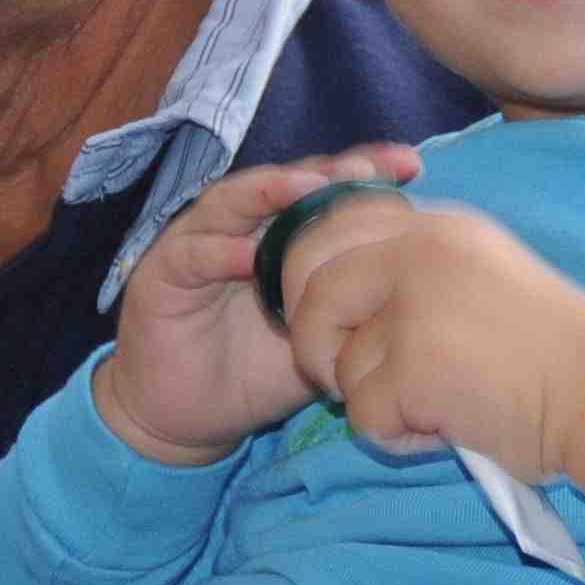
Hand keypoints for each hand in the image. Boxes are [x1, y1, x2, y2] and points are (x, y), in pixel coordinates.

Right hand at [96, 145, 424, 462]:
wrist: (187, 419)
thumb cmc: (256, 372)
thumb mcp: (319, 339)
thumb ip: (356, 310)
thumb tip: (423, 292)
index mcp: (285, 236)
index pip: (328, 192)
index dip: (368, 173)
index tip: (412, 165)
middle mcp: (244, 228)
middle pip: (287, 183)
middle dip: (328, 170)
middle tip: (369, 169)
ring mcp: (201, 243)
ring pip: (234, 201)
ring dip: (271, 191)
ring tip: (308, 187)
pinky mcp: (161, 274)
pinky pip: (192, 255)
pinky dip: (217, 251)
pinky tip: (247, 254)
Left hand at [276, 199, 584, 507]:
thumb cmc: (551, 349)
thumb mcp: (480, 276)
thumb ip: (416, 272)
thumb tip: (335, 292)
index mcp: (435, 228)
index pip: (331, 227)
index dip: (313, 278)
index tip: (336, 323)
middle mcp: (418, 253)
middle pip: (312, 290)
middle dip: (316, 343)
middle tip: (349, 378)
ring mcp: (414, 308)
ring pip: (337, 362)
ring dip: (372, 399)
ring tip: (432, 406)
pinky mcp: (413, 369)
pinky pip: (362, 414)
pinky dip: (395, 436)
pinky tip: (444, 430)